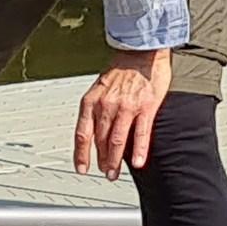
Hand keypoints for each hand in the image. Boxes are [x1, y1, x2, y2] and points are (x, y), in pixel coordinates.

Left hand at [75, 48, 171, 178]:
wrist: (140, 51)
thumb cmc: (120, 71)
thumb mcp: (99, 90)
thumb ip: (96, 111)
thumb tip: (94, 132)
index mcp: (91, 102)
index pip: (82, 134)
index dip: (81, 154)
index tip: (81, 168)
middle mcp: (106, 106)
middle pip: (101, 141)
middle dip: (102, 161)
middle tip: (106, 173)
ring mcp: (126, 107)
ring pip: (118, 141)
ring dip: (116, 161)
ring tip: (115, 173)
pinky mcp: (145, 106)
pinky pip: (141, 133)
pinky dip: (139, 150)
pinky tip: (138, 163)